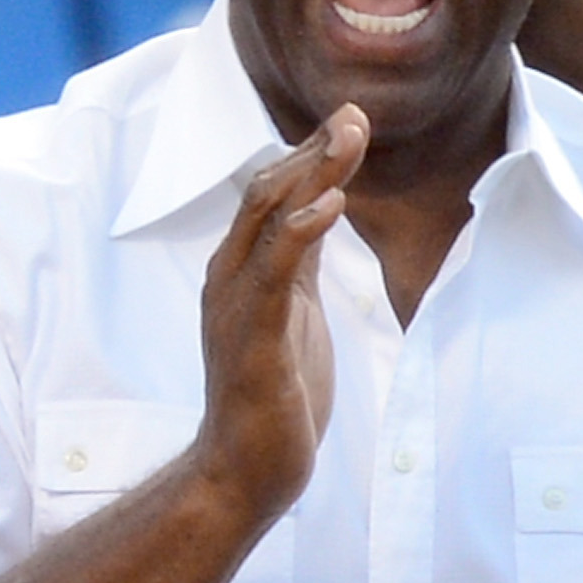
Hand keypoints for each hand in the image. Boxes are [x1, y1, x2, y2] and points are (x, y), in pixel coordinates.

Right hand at [190, 105, 365, 521]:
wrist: (247, 469)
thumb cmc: (273, 396)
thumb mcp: (292, 311)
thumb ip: (299, 261)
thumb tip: (321, 207)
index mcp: (240, 269)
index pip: (271, 194)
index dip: (308, 154)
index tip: (347, 121)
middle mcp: (229, 275)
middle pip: (267, 192)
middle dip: (312, 150)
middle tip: (353, 114)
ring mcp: (236, 302)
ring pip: (267, 219)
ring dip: (310, 174)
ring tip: (347, 139)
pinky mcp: (253, 334)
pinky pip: (274, 270)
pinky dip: (301, 230)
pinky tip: (332, 203)